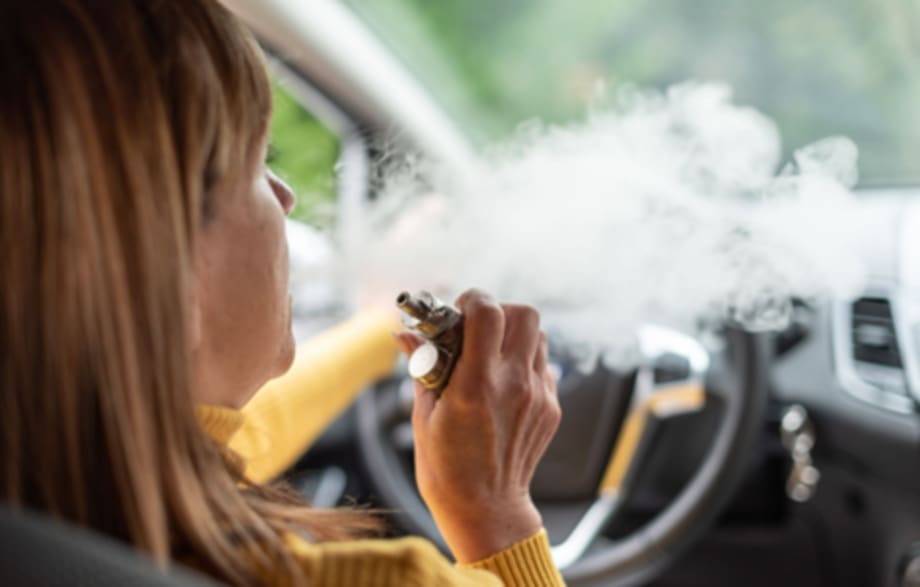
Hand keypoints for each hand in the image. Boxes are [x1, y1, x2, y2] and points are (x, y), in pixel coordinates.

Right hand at [398, 289, 561, 562]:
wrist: (486, 509)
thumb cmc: (446, 467)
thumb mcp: (424, 414)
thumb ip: (422, 366)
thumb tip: (403, 333)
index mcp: (476, 385)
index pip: (488, 313)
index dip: (473, 299)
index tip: (459, 309)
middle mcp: (514, 385)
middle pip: (524, 313)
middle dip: (499, 310)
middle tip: (477, 328)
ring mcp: (538, 396)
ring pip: (539, 335)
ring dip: (514, 334)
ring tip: (490, 354)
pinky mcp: (551, 407)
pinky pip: (543, 364)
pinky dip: (524, 361)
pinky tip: (504, 382)